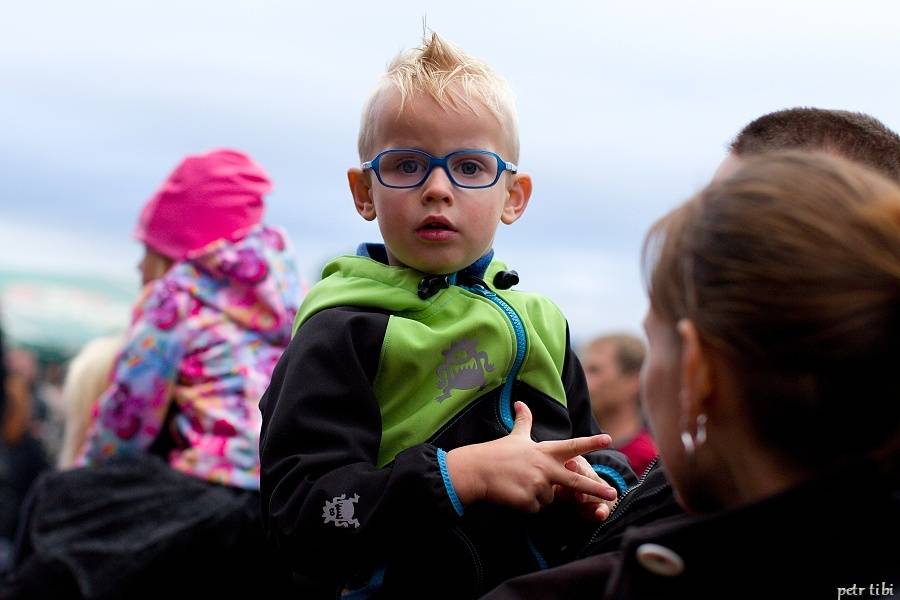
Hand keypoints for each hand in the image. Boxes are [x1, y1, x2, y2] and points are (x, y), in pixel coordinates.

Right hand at [445, 401, 617, 512]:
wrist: (477, 471)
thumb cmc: (496, 452)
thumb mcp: (514, 435)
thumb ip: (524, 421)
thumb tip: (520, 402)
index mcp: (545, 451)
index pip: (572, 446)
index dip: (591, 442)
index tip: (609, 439)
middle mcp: (545, 467)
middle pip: (576, 480)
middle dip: (596, 488)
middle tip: (612, 493)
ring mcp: (538, 485)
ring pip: (549, 498)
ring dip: (538, 496)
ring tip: (520, 484)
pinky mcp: (529, 500)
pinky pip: (536, 508)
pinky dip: (527, 505)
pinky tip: (514, 494)